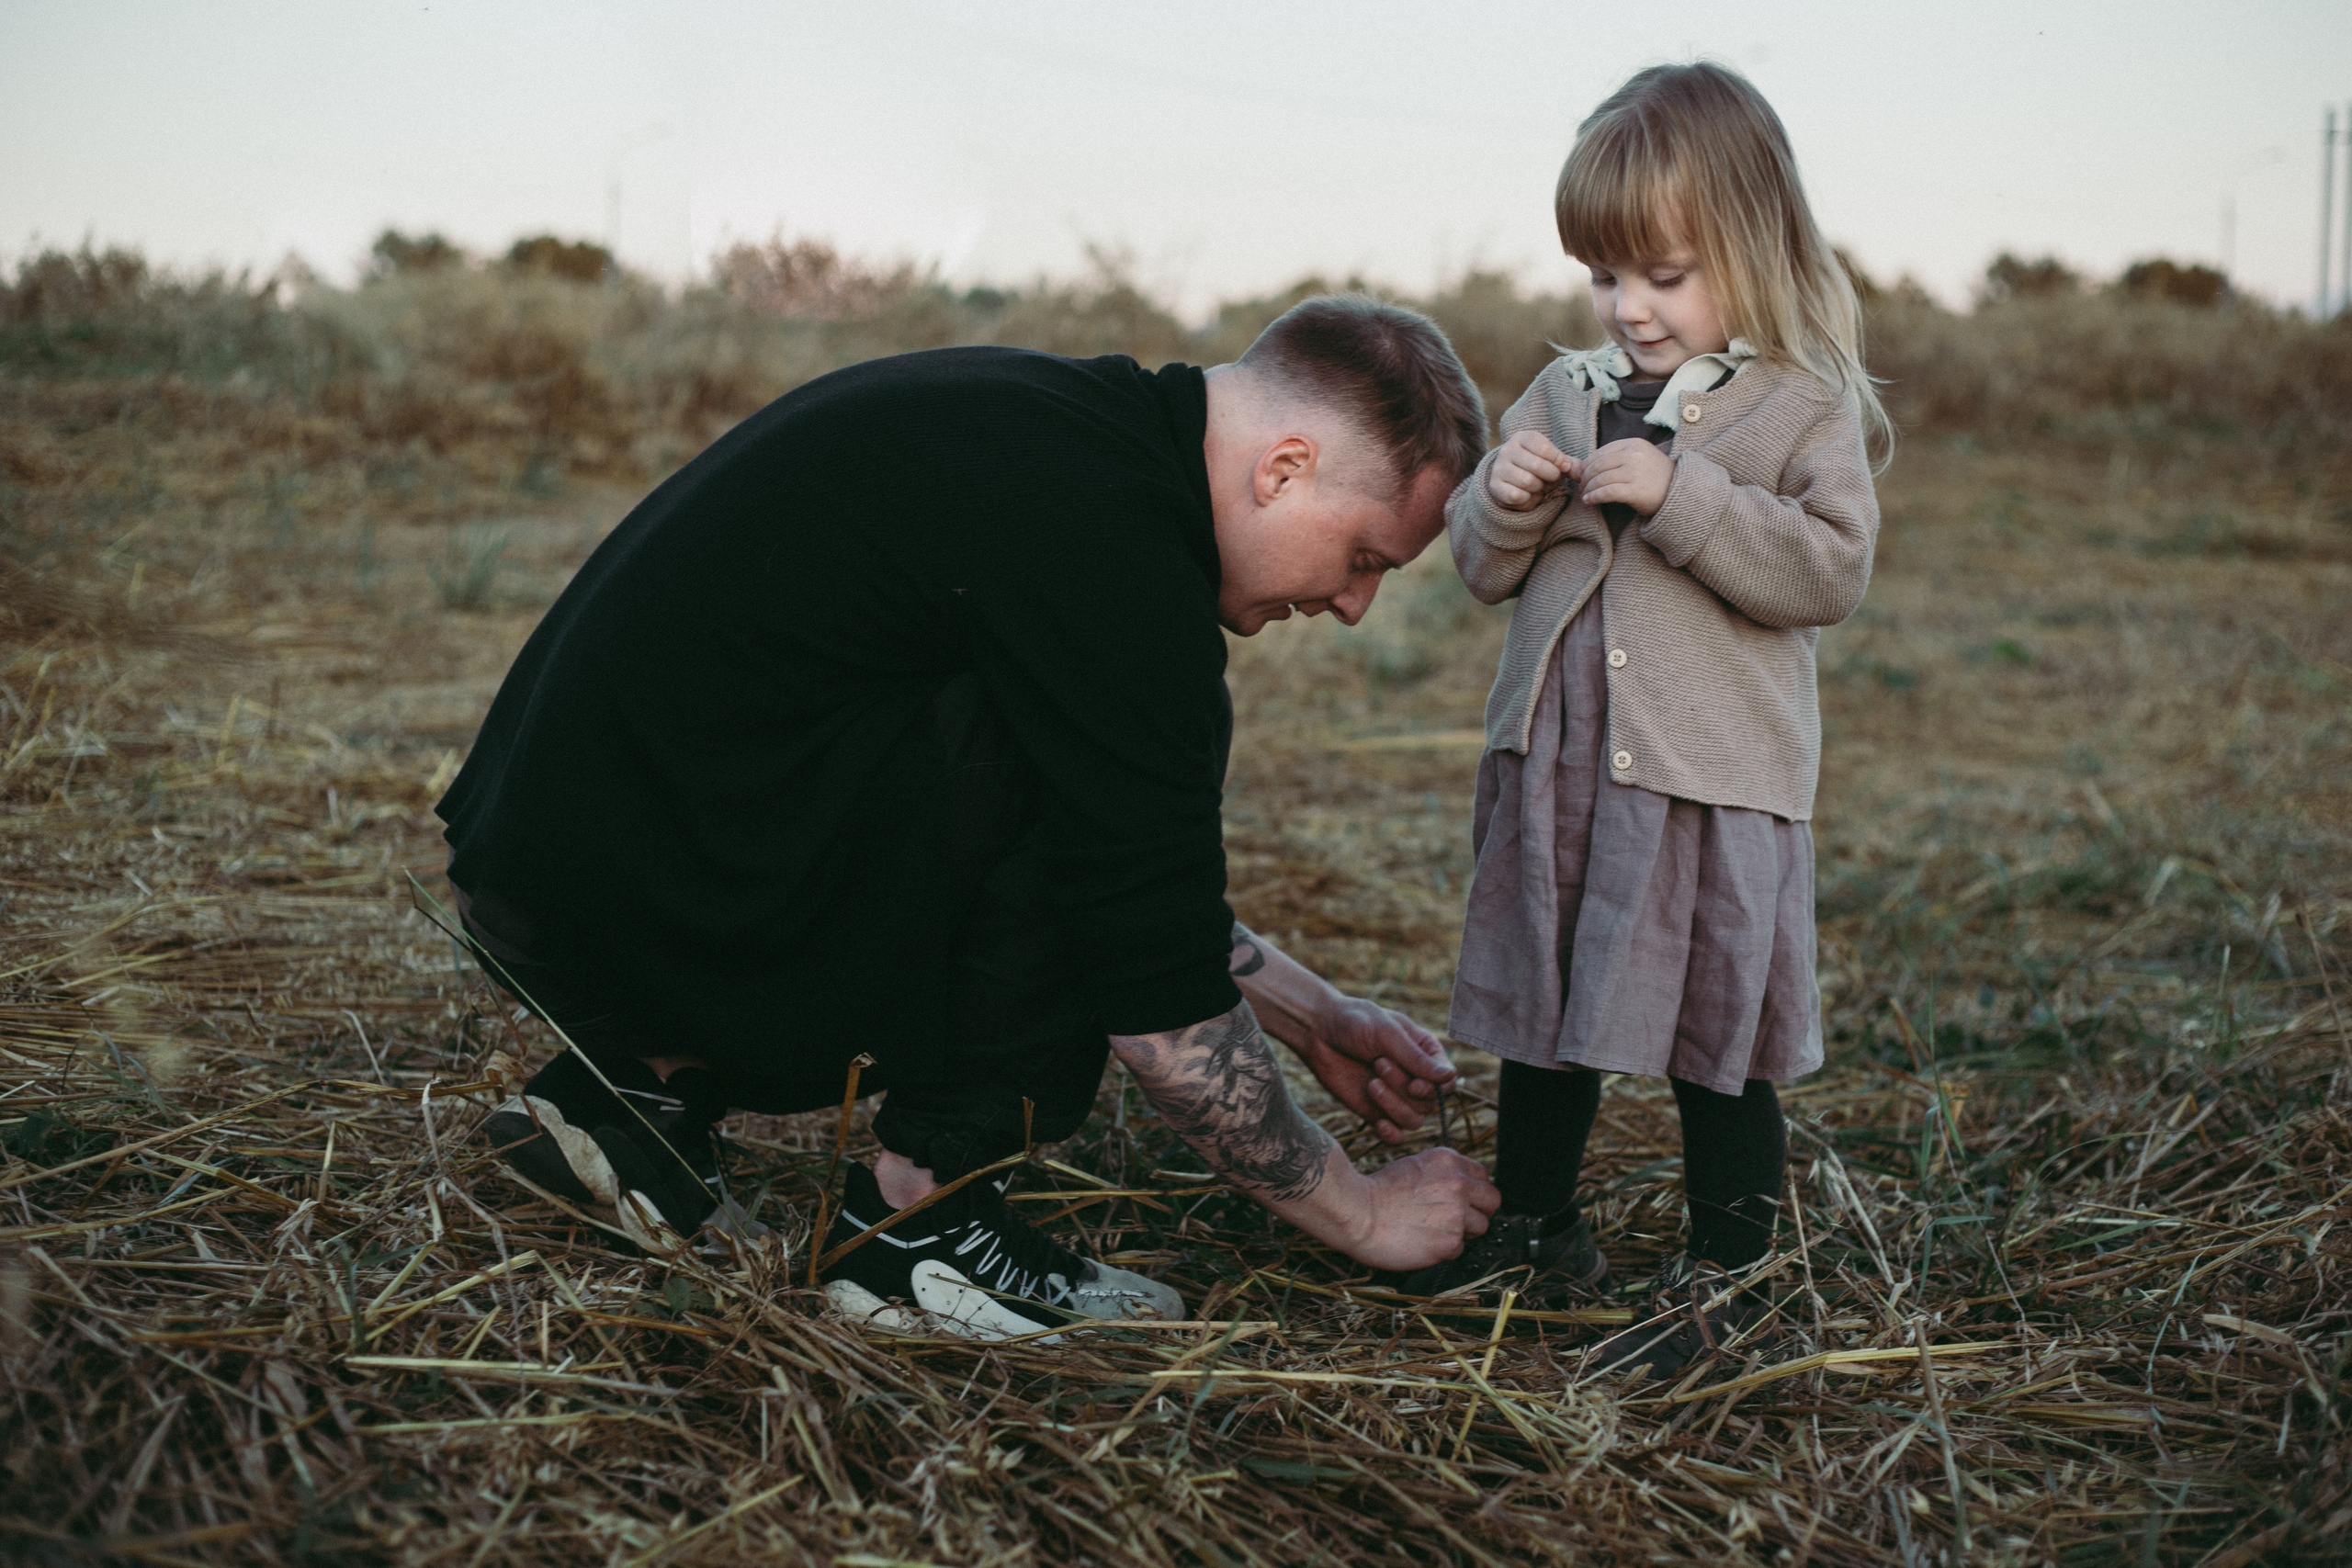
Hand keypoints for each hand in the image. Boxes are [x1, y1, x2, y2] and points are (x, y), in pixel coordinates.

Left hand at [1296, 996, 1457, 1143]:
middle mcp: (1416, 1077)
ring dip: (1394, 1106)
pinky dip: (1391, 1134)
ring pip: (1414, 1120)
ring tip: (1371, 1083)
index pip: (1448, 1082)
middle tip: (1378, 1063)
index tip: (1413, 1082)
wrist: (1318, 1032)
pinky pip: (1396, 1135)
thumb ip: (1416, 1058)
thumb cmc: (1355, 1022)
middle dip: (1404, 1088)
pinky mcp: (1376, 1112)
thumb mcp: (1387, 1033)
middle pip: (1429, 1102)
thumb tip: (1450, 1077)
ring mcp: (1397, 1096)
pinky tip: (1379, 1123)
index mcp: (1426, 1053)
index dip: (1435, 1088)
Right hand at [1343, 1148, 1500, 1271]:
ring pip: (1481, 1226)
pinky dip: (1444, 1250)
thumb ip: (1442, 1174)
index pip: (1483, 1176)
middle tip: (1457, 1219)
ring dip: (1462, 1232)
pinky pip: (1460, 1249)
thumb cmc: (1376, 1192)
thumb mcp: (1414, 1166)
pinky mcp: (1450, 1241)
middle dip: (1478, 1211)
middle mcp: (1458, 1183)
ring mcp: (1457, 1213)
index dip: (1472, 1191)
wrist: (1356, 1212)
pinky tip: (1422, 1242)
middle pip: (1492, 1200)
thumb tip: (1459, 1187)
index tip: (1461, 1200)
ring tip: (1434, 1231)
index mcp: (1448, 1161)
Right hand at [1487, 430, 1578, 510]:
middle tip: (1553, 479)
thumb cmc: (1538, 467)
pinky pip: (1517, 495)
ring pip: (1528, 481)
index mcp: (1522, 438)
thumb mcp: (1553, 460)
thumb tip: (1581, 473)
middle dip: (1551, 476)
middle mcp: (1507, 450)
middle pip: (1537, 465)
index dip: (1558, 460)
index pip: (1543, 447)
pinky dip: (1528, 498)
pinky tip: (1528, 494)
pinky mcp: (1495, 486)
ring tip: (1539, 486)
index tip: (1563, 467)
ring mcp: (1499, 468)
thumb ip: (1569, 464)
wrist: (1511, 480)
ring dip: (1539, 488)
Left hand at [1579, 438, 1674, 515]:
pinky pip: (1606, 492)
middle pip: (1598, 465)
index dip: (1587, 465)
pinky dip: (1594, 497)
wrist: (1680, 493)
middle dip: (1585, 477)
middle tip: (1581, 487)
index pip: (1601, 452)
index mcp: (1634, 444)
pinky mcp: (1635, 490)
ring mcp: (1635, 472)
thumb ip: (1612, 459)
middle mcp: (1634, 455)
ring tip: (1585, 495)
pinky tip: (1589, 501)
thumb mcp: (1637, 460)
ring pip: (1600, 479)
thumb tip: (1577, 465)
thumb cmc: (1655, 477)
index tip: (1582, 475)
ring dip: (1588, 489)